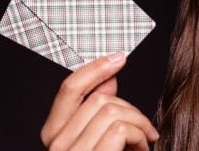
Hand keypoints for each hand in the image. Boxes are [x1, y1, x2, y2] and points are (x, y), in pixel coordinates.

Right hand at [41, 52, 159, 150]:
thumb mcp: (98, 140)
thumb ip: (98, 113)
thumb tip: (108, 79)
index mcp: (53, 133)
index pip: (69, 88)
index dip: (95, 68)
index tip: (119, 57)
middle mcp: (56, 143)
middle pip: (98, 99)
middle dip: (131, 109)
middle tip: (145, 128)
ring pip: (111, 111)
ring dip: (139, 123)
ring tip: (145, 140)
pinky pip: (120, 129)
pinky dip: (140, 136)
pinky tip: (142, 148)